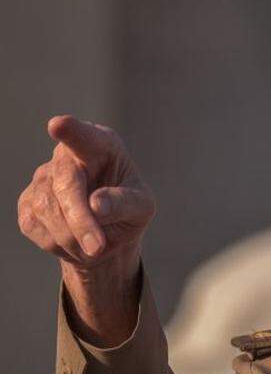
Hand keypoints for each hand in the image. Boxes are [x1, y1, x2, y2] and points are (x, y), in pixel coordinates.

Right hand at [18, 116, 153, 266]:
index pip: (83, 136)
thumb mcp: (142, 207)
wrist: (106, 234)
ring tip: (95, 247)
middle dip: (80, 219)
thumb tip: (96, 205)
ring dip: (74, 237)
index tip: (58, 125)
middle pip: (66, 183)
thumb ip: (125, 203)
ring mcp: (42, 178)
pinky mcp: (27, 202)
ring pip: (47, 209)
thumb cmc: (129, 209)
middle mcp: (66, 156)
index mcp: (101, 146)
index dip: (70, 130)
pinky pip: (35, 226)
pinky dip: (59, 244)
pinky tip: (76, 243)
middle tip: (97, 247)